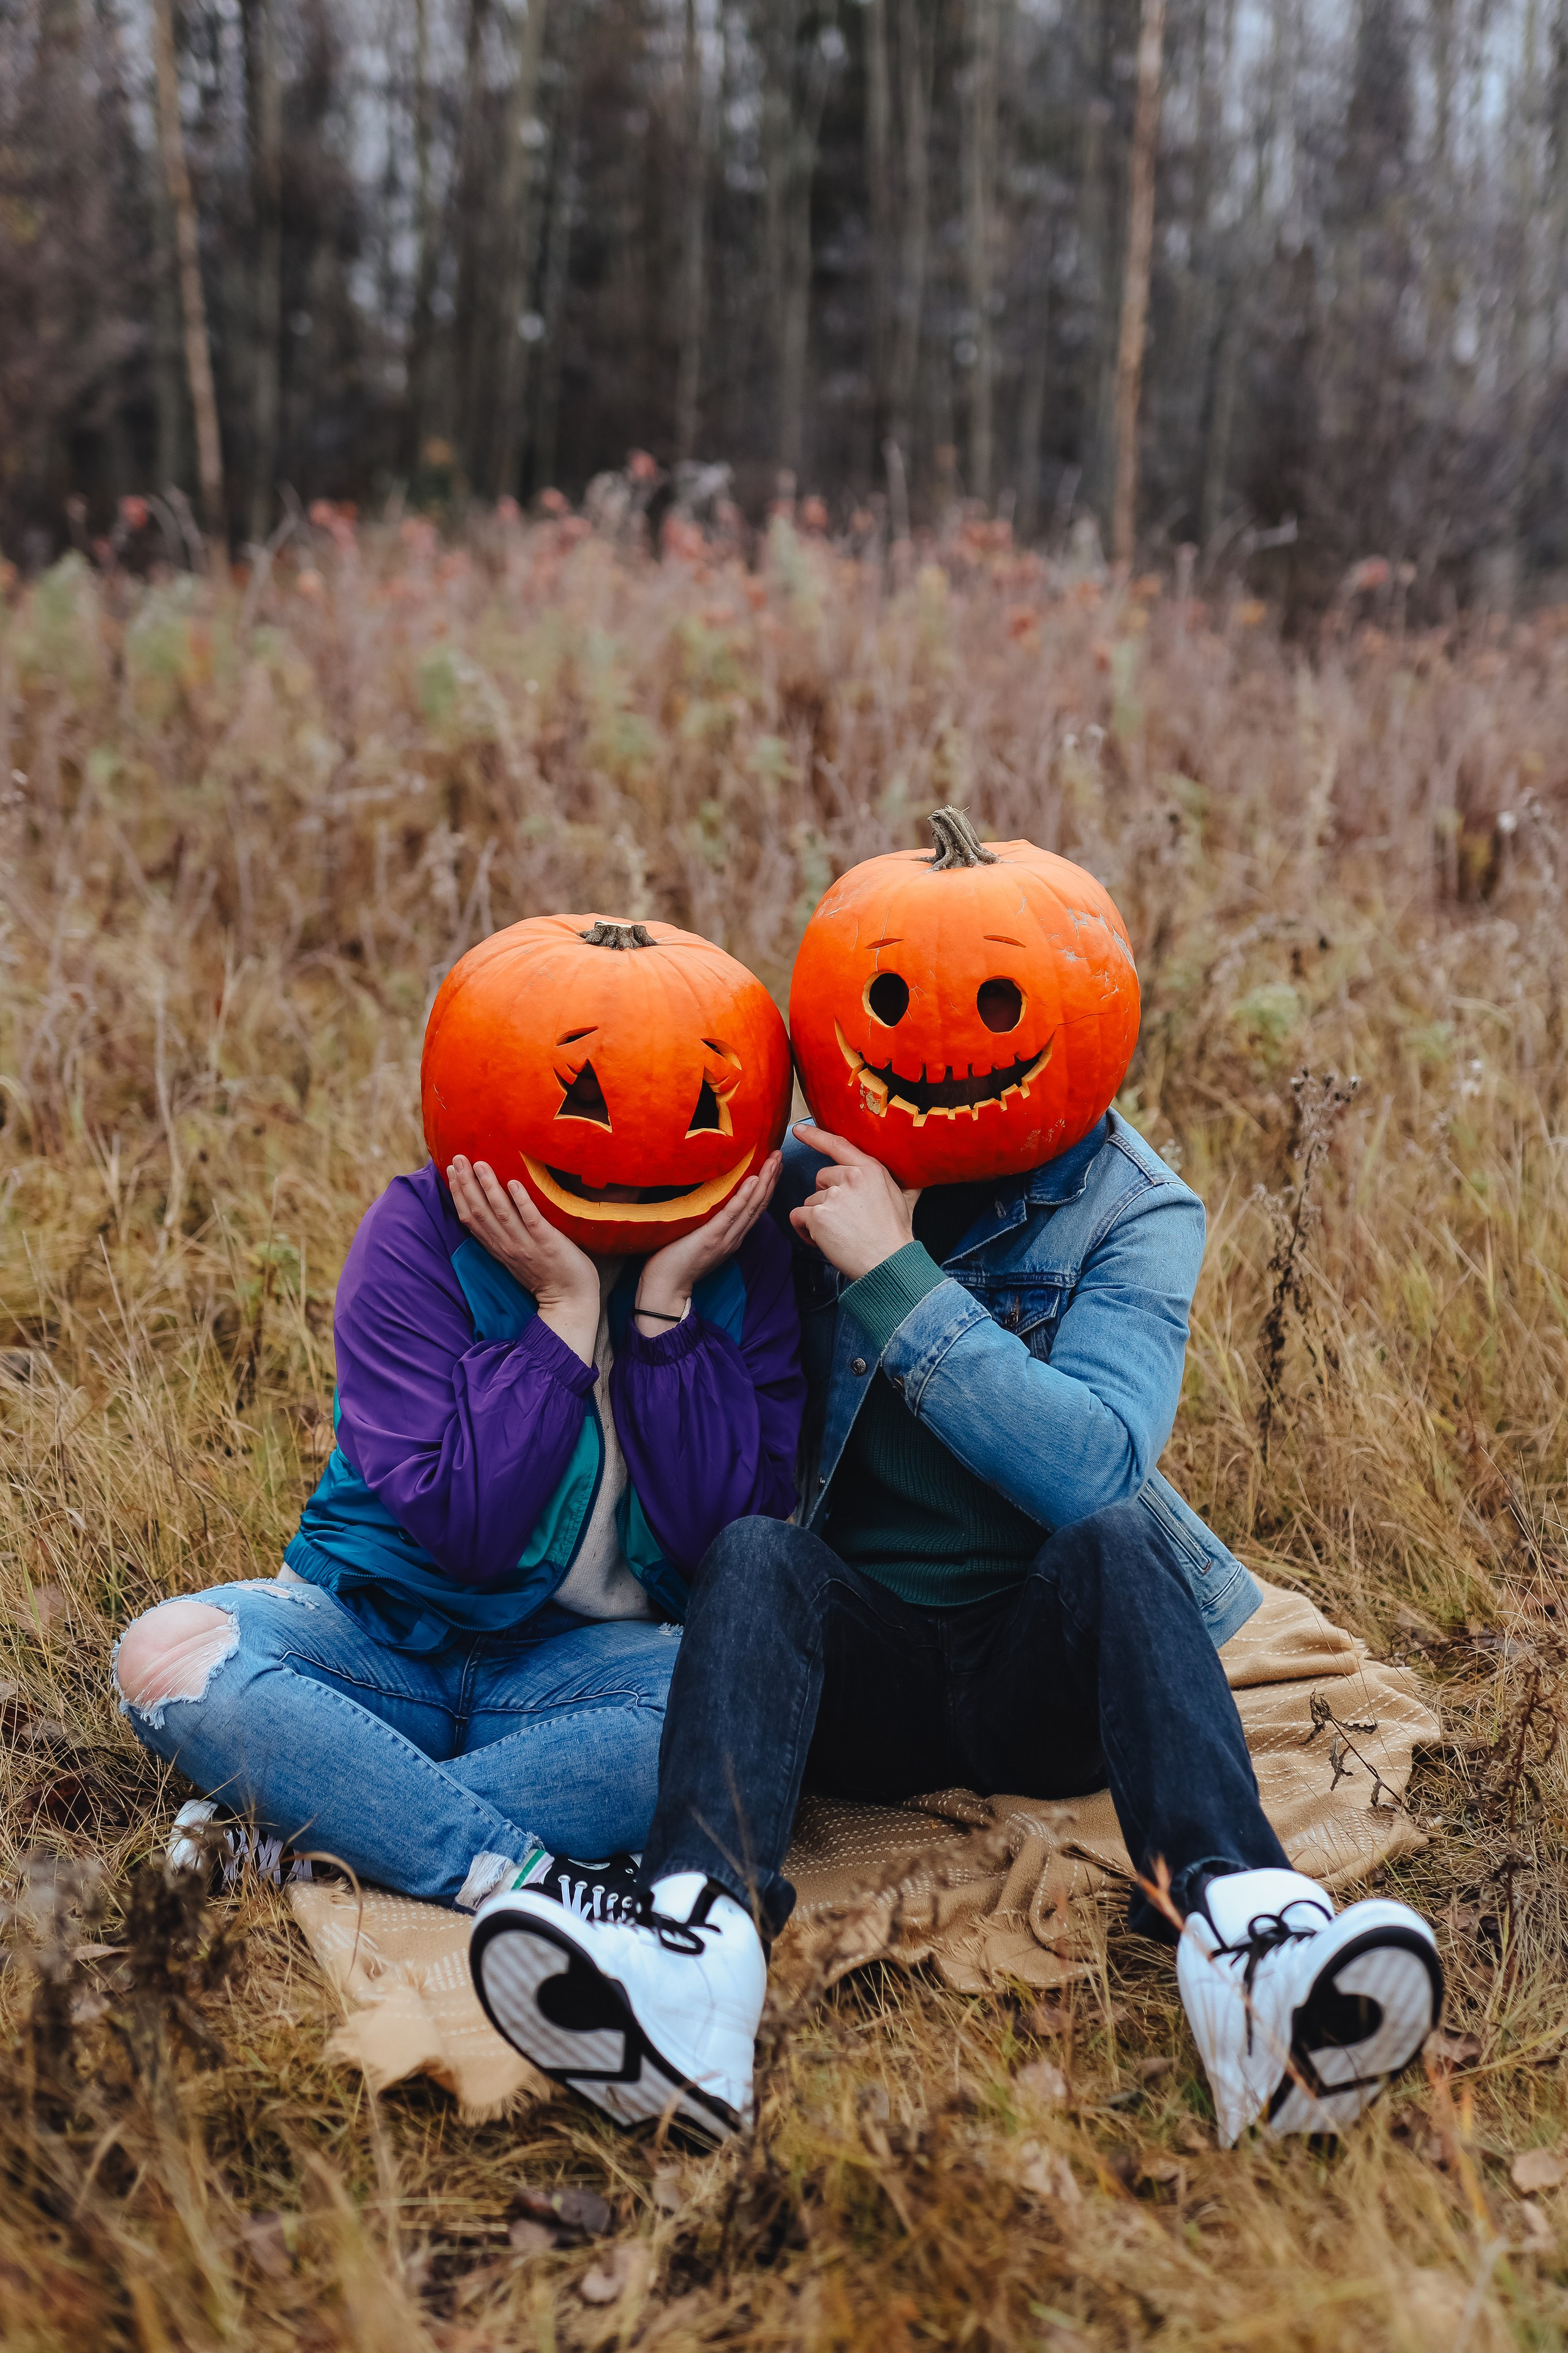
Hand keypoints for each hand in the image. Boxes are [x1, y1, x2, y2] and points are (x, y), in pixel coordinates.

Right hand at [446, 1157, 600, 1364]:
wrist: (570, 1303)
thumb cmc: (548, 1277)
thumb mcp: (518, 1257)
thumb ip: (507, 1237)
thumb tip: (496, 1212)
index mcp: (499, 1248)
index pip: (471, 1219)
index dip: (458, 1194)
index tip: (450, 1171)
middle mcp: (507, 1246)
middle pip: (480, 1212)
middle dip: (466, 1185)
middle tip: (457, 1159)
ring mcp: (527, 1245)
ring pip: (501, 1213)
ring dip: (489, 1188)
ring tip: (479, 1164)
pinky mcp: (547, 1244)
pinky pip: (532, 1220)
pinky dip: (521, 1202)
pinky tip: (514, 1183)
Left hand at [633, 1150, 783, 1329]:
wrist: (666, 1287)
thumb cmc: (676, 1262)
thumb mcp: (699, 1238)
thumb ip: (709, 1222)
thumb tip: (708, 1199)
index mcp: (732, 1236)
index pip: (755, 1207)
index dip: (766, 1185)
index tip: (773, 1164)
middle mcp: (734, 1237)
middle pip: (759, 1204)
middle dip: (771, 1178)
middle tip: (779, 1154)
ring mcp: (725, 1238)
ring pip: (751, 1206)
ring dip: (764, 1182)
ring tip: (773, 1161)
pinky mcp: (711, 1238)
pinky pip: (731, 1214)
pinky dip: (744, 1197)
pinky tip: (752, 1180)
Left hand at [787, 1125, 917, 1280]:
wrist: (889, 1263)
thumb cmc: (896, 1234)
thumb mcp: (906, 1199)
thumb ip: (904, 1182)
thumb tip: (919, 1174)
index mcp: (870, 1169)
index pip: (838, 1145)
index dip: (815, 1135)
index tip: (798, 1129)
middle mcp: (850, 1177)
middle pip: (821, 1179)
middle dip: (827, 1198)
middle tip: (845, 1220)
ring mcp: (833, 1195)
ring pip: (811, 1201)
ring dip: (818, 1218)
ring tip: (840, 1234)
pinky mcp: (818, 1216)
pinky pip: (798, 1217)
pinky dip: (804, 1231)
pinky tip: (822, 1241)